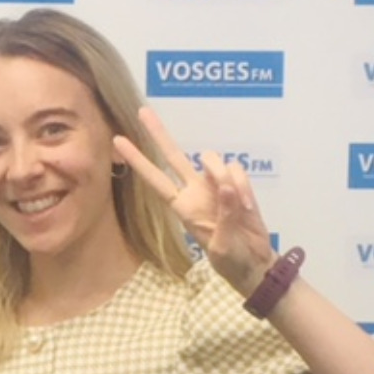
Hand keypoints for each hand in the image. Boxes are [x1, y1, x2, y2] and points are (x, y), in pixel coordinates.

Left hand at [113, 106, 276, 295]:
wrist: (254, 262)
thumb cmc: (230, 260)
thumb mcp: (222, 245)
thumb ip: (225, 215)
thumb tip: (226, 187)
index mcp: (182, 207)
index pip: (155, 179)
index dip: (138, 161)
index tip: (119, 142)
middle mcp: (195, 191)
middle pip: (173, 155)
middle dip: (158, 133)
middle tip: (142, 112)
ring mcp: (215, 185)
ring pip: (213, 160)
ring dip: (224, 178)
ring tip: (239, 209)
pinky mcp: (237, 184)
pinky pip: (237, 170)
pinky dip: (244, 187)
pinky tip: (248, 209)